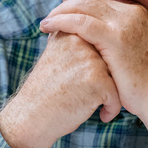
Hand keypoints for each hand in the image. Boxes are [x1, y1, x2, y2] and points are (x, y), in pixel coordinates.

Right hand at [0, 30, 120, 147]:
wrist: (31, 116)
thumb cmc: (45, 90)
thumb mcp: (54, 56)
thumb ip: (71, 41)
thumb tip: (87, 31)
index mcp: (70, 33)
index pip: (99, 45)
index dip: (98, 67)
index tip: (87, 83)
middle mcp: (80, 42)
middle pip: (110, 59)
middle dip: (107, 79)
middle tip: (95, 96)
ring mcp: (90, 60)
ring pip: (116, 75)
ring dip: (112, 93)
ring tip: (100, 106)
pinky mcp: (97, 80)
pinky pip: (117, 93)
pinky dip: (113, 107)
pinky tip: (103, 116)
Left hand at [39, 0, 147, 147]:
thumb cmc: (143, 86)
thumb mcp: (129, 55)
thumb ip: (114, 42)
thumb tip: (92, 42)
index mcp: (136, 14)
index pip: (100, 3)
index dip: (77, 8)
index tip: (61, 17)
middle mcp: (132, 14)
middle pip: (90, 1)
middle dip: (66, 8)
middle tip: (48, 18)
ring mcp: (125, 24)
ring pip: (83, 8)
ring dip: (60, 13)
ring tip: (44, 23)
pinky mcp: (116, 37)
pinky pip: (81, 22)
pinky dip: (61, 22)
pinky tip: (47, 27)